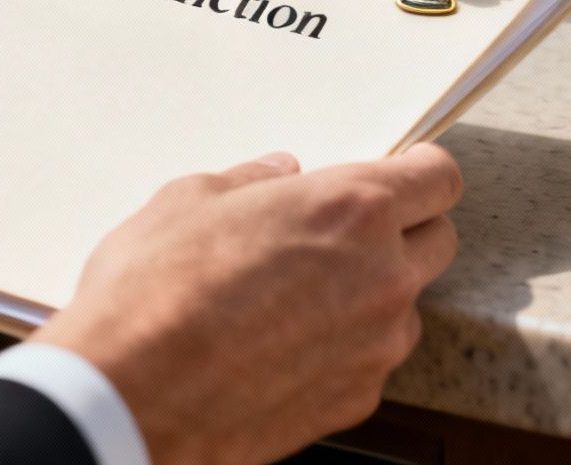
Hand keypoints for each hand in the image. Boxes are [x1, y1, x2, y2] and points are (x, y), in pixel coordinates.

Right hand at [34, 144, 462, 464]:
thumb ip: (252, 182)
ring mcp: (374, 347)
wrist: (131, 398)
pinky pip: (370, 361)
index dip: (426, 170)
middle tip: (352, 229)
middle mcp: (381, 278)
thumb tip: (276, 175)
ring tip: (306, 295)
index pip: (437, 180)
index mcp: (352, 210)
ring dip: (375, 294)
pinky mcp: (353, 400)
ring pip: (405, 308)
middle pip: (439, 241)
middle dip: (407, 228)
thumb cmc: (154, 294)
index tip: (412, 170)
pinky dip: (345, 348)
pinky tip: (287, 344)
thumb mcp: (191, 201)